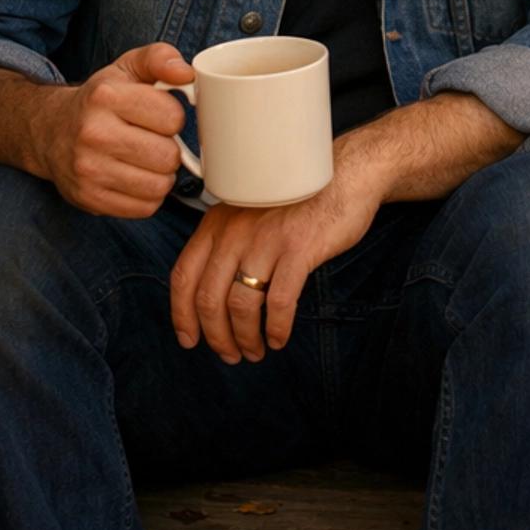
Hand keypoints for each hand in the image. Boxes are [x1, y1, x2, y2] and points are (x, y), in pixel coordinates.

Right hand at [29, 42, 194, 217]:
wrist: (50, 131)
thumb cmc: (99, 100)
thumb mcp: (126, 67)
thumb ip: (160, 57)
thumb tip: (186, 73)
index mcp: (106, 97)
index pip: (172, 117)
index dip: (173, 117)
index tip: (159, 116)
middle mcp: (93, 134)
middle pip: (168, 156)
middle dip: (169, 149)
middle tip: (153, 141)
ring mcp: (88, 170)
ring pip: (159, 186)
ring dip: (161, 175)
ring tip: (145, 160)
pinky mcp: (89, 198)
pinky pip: (144, 208)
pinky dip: (147, 196)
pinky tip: (134, 178)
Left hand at [169, 155, 383, 363]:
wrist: (347, 175)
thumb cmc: (299, 200)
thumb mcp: (251, 211)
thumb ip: (229, 242)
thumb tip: (213, 294)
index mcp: (218, 222)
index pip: (183, 275)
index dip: (182, 314)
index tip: (189, 338)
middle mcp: (235, 230)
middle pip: (209, 297)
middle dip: (216, 335)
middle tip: (229, 354)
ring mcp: (266, 239)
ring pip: (241, 305)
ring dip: (245, 337)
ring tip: (255, 351)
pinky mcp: (298, 249)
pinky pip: (278, 303)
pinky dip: (275, 328)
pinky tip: (278, 338)